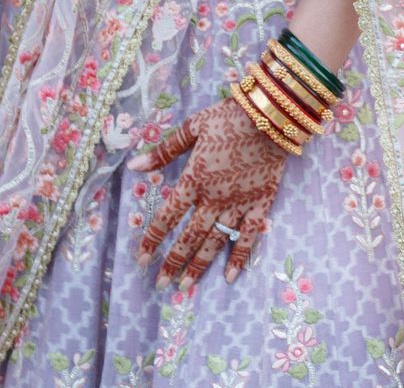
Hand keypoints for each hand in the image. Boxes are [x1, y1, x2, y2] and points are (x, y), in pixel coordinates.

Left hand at [127, 96, 287, 287]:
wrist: (269, 116)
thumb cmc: (227, 118)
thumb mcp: (192, 127)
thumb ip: (164, 150)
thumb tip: (134, 165)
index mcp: (195, 179)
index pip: (168, 216)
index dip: (153, 239)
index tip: (141, 259)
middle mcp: (214, 198)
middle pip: (190, 236)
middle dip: (173, 262)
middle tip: (161, 284)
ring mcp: (239, 203)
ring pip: (215, 241)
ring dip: (199, 265)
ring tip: (186, 286)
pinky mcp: (261, 203)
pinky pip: (250, 236)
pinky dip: (240, 257)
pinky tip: (230, 276)